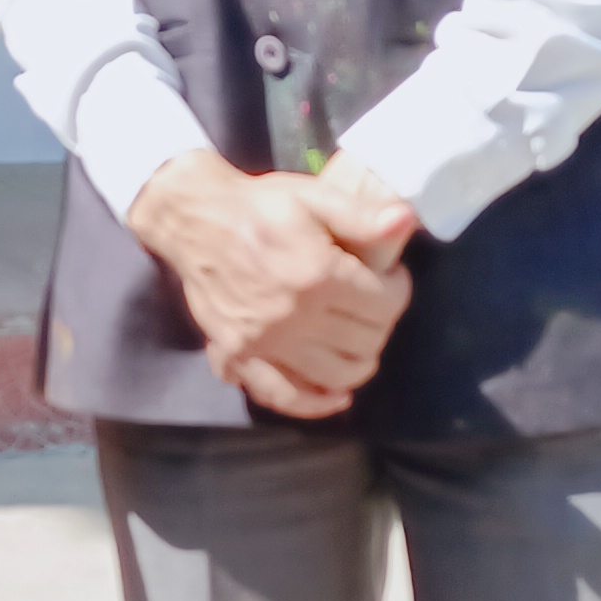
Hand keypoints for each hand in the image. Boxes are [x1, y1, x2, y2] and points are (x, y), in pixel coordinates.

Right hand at [127, 149, 408, 418]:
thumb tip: (406, 221)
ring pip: (334, 376)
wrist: (195, 220)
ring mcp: (263, 343)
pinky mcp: (238, 356)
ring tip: (360, 343)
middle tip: (373, 305)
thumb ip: (362, 215)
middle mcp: (293, 317)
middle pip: (364, 343)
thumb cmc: (259, 206)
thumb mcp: (313, 197)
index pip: (384, 305)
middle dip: (380, 324)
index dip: (398, 290)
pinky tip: (336, 396)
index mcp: (317, 275)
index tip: (391, 278)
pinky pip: (282, 395)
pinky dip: (314, 404)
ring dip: (359, 364)